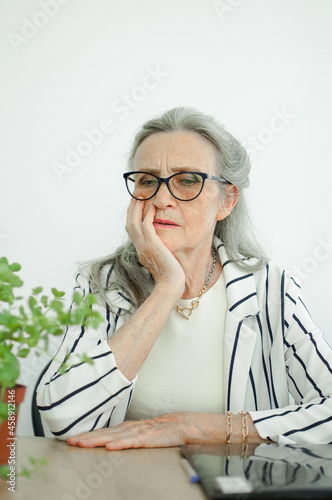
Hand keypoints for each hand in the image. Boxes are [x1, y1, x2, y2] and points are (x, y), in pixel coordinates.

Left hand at [67, 413, 187, 449]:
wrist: (180, 425)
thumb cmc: (161, 431)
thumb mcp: (140, 433)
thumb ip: (126, 436)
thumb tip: (110, 441)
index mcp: (127, 427)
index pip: (104, 432)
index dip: (88, 435)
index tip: (73, 438)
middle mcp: (129, 428)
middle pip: (105, 433)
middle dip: (87, 437)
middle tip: (71, 440)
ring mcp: (138, 432)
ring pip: (113, 436)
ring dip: (97, 440)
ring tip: (83, 443)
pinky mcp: (148, 438)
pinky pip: (132, 441)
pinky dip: (120, 443)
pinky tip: (110, 446)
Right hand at [125, 198, 184, 291]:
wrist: (171, 284)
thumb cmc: (170, 276)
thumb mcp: (161, 261)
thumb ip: (158, 251)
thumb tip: (162, 246)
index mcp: (140, 251)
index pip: (132, 230)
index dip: (133, 217)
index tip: (136, 206)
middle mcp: (139, 248)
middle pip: (129, 224)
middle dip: (132, 208)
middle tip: (136, 196)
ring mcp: (144, 247)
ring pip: (134, 222)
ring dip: (137, 208)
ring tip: (142, 196)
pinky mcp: (152, 245)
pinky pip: (146, 226)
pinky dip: (148, 215)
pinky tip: (152, 207)